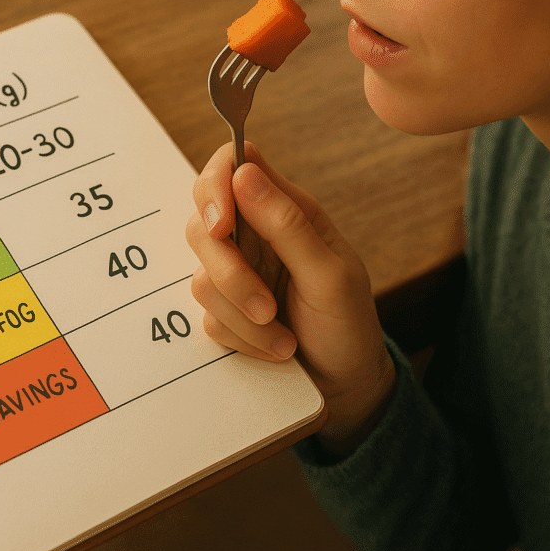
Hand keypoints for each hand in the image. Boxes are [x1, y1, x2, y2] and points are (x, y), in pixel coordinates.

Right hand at [186, 142, 395, 453]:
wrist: (346, 386)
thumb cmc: (348, 323)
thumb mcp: (329, 274)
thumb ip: (286, 223)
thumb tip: (244, 172)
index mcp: (286, 210)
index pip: (233, 165)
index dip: (215, 184)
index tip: (222, 224)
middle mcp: (255, 235)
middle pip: (202, 222)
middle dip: (229, 270)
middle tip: (265, 306)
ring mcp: (237, 272)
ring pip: (202, 276)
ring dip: (243, 315)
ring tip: (284, 337)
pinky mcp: (226, 310)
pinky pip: (207, 316)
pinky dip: (243, 338)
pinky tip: (277, 347)